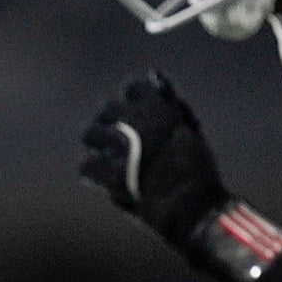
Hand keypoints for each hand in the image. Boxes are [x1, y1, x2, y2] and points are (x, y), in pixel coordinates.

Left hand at [80, 72, 231, 246]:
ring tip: (106, 154)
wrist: (193, 203)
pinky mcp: (110, 174)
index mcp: (159, 107)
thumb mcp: (188, 128)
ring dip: (96, 141)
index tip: (132, 112)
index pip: (131, 87)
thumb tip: (152, 78)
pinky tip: (102, 178)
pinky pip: (86, 165)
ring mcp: (120, 148)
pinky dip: (93, 171)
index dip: (130, 100)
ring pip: (89, 132)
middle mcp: (136, 122)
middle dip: (109, 121)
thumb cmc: (196, 167)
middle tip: (115, 137)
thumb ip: (169, 104)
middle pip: (106, 109)